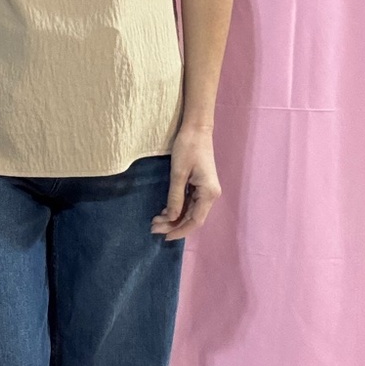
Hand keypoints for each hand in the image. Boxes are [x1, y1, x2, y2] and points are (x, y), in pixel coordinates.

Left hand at [150, 125, 221, 240]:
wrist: (197, 128)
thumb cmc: (188, 147)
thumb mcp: (178, 173)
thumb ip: (175, 197)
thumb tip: (171, 218)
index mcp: (209, 193)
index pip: (195, 221)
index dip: (180, 231)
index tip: (164, 236)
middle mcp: (211, 195)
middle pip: (192, 218)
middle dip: (173, 225)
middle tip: (153, 227)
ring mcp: (206, 190)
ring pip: (190, 211)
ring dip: (174, 218)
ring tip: (156, 221)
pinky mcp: (201, 185)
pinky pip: (190, 202)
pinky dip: (178, 208)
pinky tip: (165, 211)